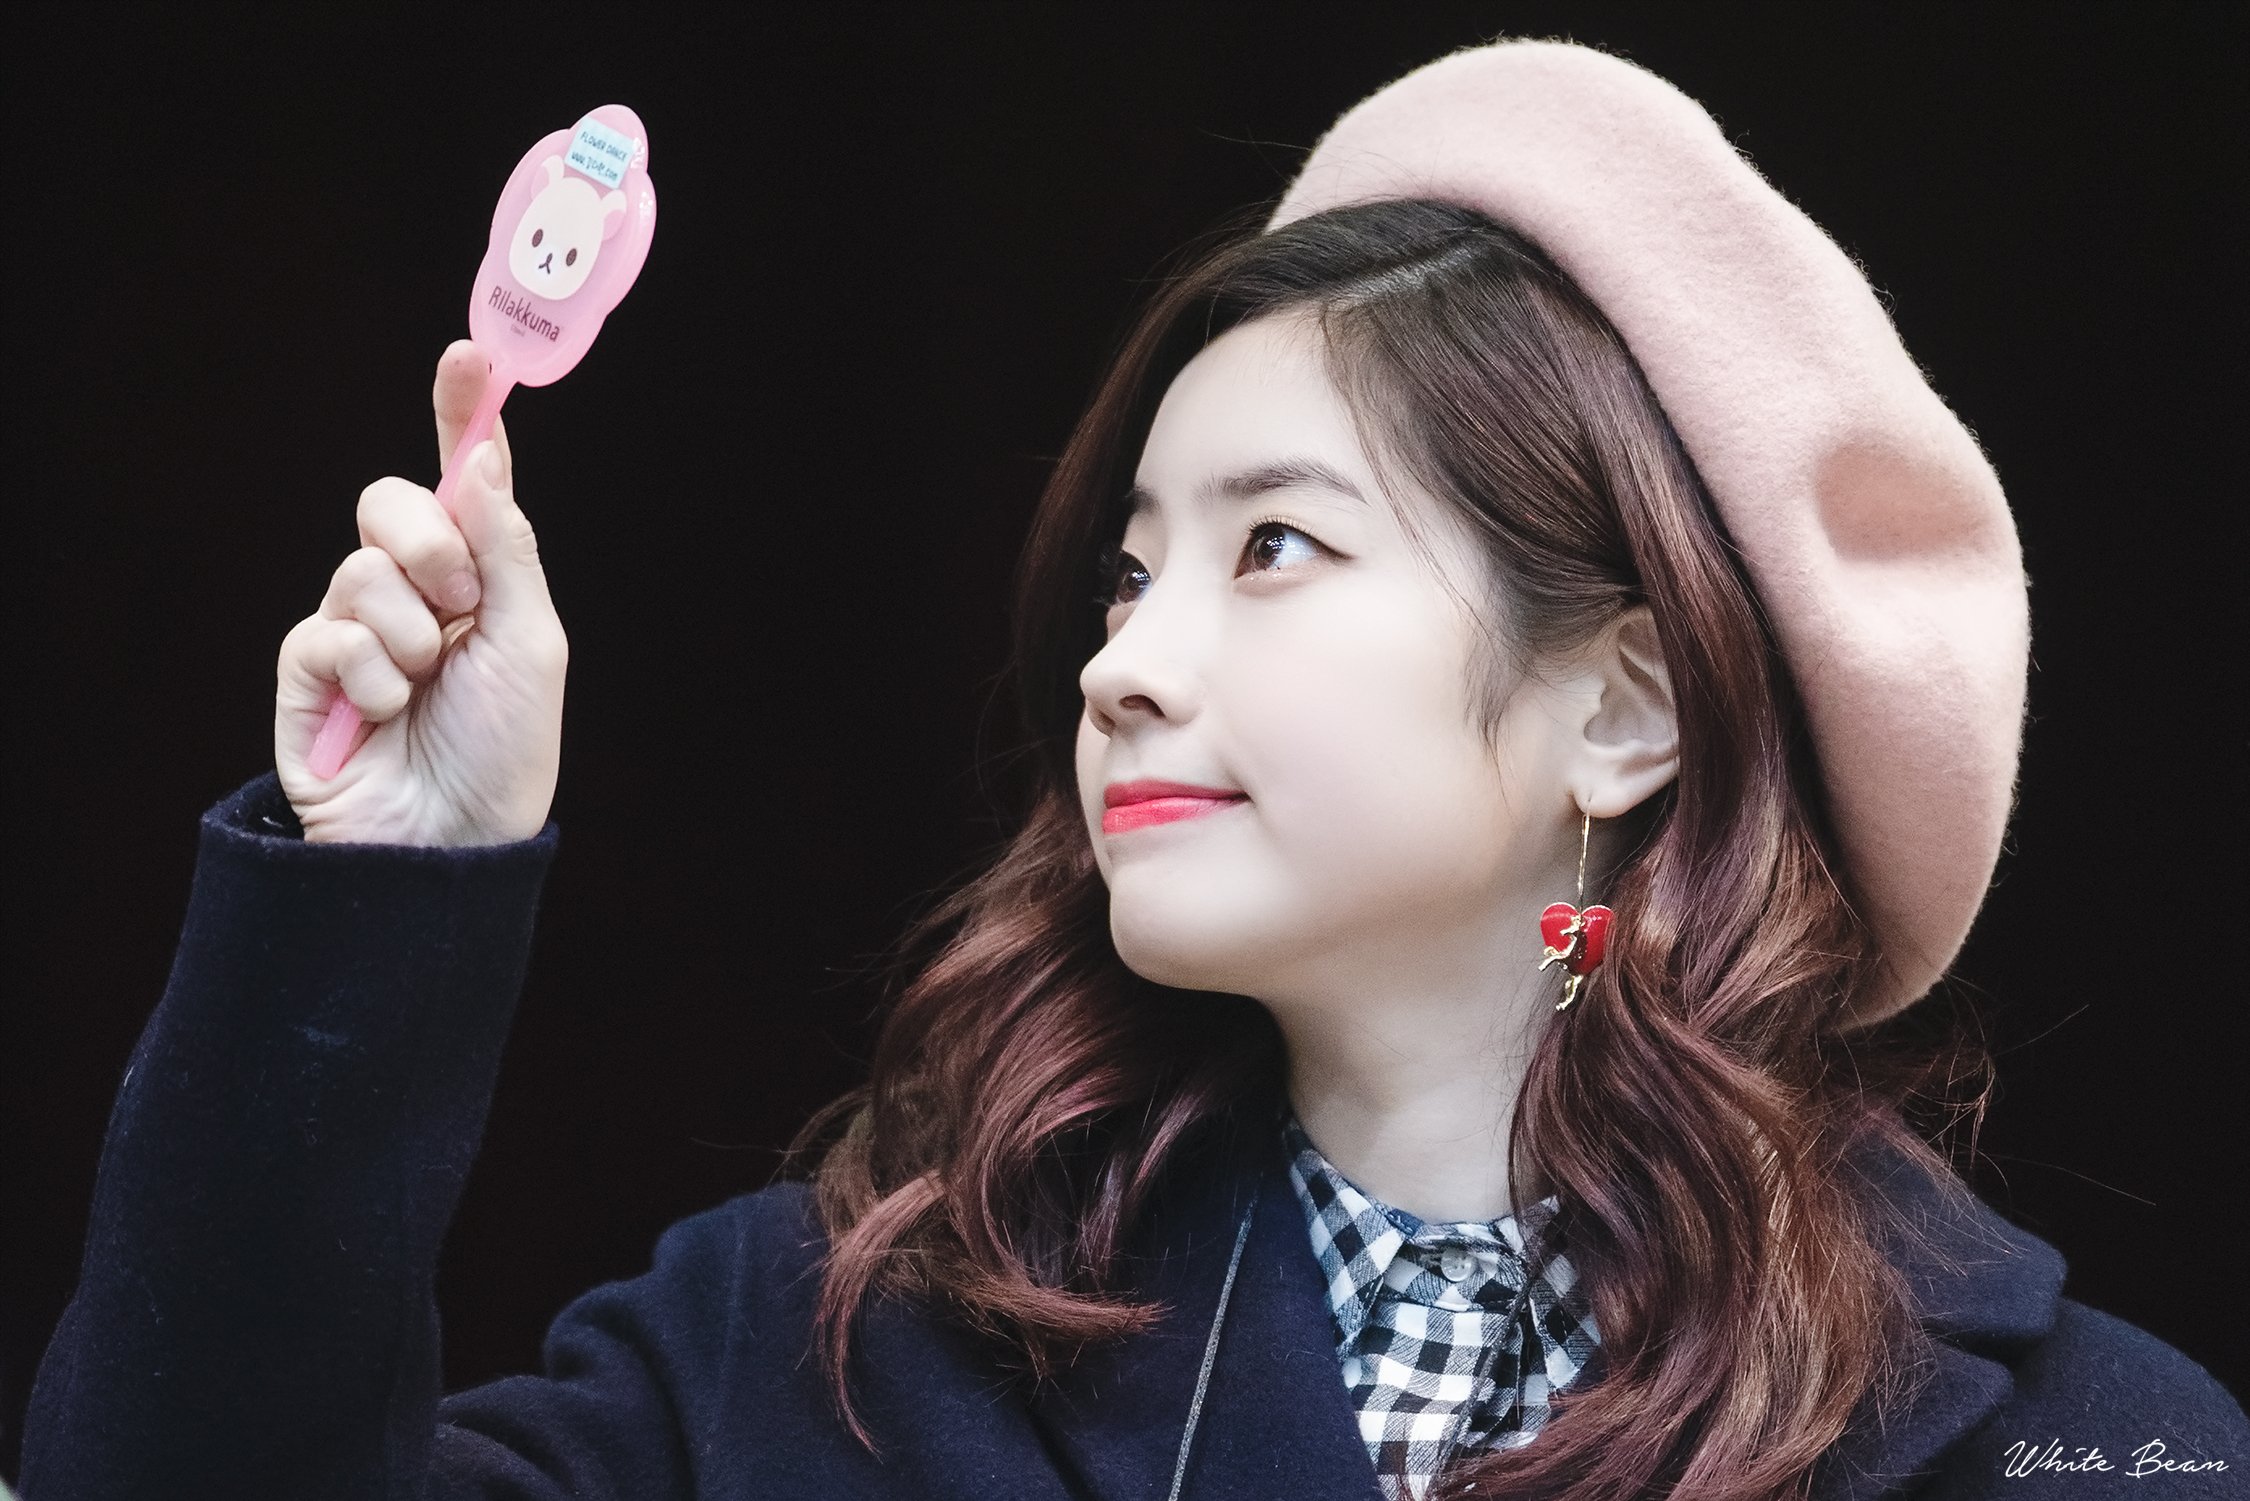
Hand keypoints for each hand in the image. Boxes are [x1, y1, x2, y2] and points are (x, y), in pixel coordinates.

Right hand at [274, 341, 566, 845]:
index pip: (458, 482)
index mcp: (475, 577)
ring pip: (361, 569)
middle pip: (389, 503)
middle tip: (460, 606)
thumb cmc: (506, 749)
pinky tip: (386, 718)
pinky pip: (328, 630)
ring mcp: (354, 627)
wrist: (454, 841)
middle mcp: (411, 590)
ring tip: (427, 691)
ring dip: (410, 634)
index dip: (458, 415)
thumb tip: (484, 457)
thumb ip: (506, 548)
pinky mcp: (307, 671)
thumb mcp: (530, 641)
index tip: (469, 355)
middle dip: (430, 546)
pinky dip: (373, 677)